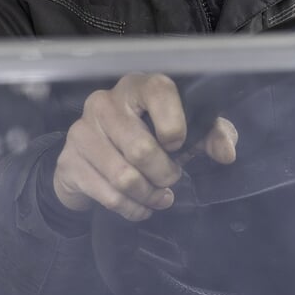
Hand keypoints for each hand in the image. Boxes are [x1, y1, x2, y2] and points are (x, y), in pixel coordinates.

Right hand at [52, 72, 238, 220]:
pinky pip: (107, 196)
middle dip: (164, 173)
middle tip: (171, 179)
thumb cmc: (149, 136)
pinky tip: (140, 206)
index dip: (175, 124)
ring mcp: (81, 132)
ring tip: (159, 196)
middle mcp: (104, 103)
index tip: (180, 144)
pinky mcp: (68, 162)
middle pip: (141, 149)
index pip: (159, 91)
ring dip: (149, 195)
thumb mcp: (187, 131)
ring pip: (124, 177)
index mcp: (137, 86)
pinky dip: (131, 208)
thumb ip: (212, 135)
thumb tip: (226, 153)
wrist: (93, 158)